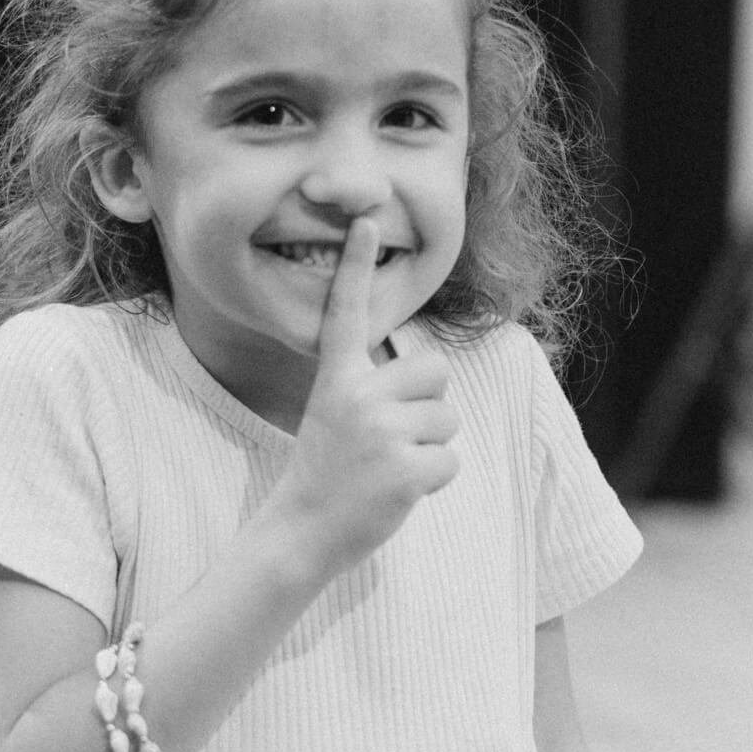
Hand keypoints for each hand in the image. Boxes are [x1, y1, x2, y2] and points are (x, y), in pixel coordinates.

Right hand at [274, 217, 458, 580]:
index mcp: (337, 379)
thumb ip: (373, 390)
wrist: (302, 530)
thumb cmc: (327, 473)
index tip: (367, 220)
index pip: (349, 313)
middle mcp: (358, 396)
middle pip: (436, 371)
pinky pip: (450, 461)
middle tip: (395, 435)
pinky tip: (398, 490)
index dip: (358, 266)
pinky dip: (433, 481)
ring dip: (431, 448)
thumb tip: (431, 376)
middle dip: (430, 404)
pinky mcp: (403, 469)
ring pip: (448, 420)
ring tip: (391, 466)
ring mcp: (381, 432)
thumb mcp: (336, 417)